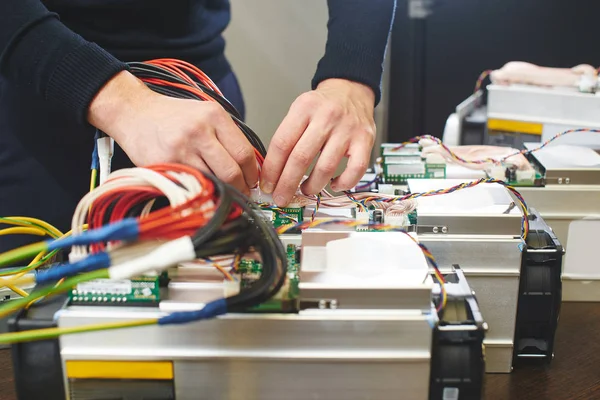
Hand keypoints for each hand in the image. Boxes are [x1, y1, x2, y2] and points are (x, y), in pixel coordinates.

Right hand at [88, 71, 257, 193]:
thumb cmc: (173, 116)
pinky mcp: (165, 164)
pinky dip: (201, 192)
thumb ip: (227, 136)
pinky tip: (203, 191)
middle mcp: (199, 131)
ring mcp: (181, 149)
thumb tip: (250, 167)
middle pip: (231, 171)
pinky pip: (191, 185)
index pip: (244, 153)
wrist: (135, 113)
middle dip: (241, 188)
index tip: (253, 182)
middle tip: (242, 194)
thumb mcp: (204, 114)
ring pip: (213, 182)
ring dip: (222, 193)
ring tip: (224, 195)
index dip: (252, 173)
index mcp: (214, 116)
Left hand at [260, 78, 375, 205]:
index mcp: (304, 108)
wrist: (351, 90)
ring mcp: (347, 130)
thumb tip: (273, 172)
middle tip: (281, 197)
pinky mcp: (365, 140)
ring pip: (325, 168)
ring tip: (306, 190)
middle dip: (287, 184)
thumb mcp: (300, 110)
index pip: (282, 144)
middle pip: (301, 158)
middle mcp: (326, 117)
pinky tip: (334, 184)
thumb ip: (287, 136)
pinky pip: (355, 170)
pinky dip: (343, 183)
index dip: (272, 169)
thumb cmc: (323, 105)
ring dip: (312, 187)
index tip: (267, 185)